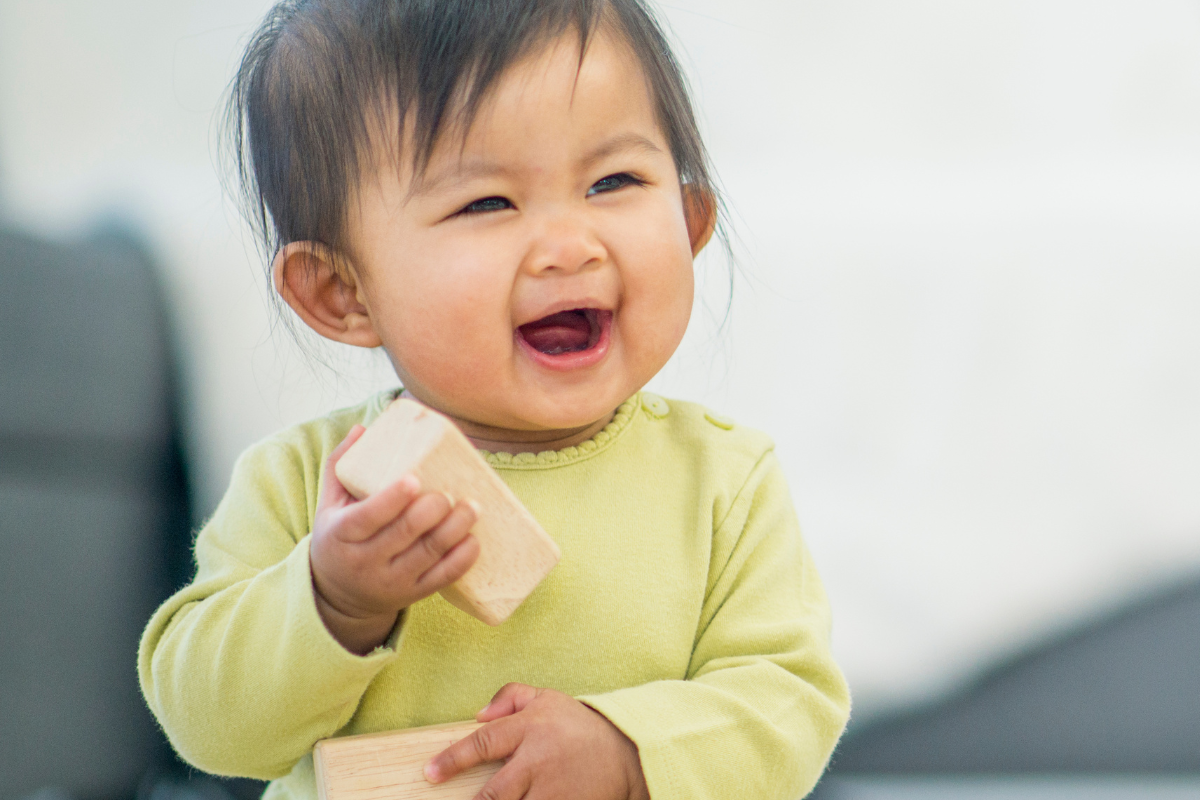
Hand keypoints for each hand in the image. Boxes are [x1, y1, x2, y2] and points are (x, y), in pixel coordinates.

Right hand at [309, 425, 480, 653]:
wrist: (339, 594)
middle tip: (450, 492)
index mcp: (342, 534)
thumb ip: (341, 465)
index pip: (368, 516)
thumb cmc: (339, 537)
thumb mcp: (329, 504)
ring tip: (473, 507)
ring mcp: (391, 580)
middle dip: (432, 511)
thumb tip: (363, 428)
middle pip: (404, 533)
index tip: (415, 479)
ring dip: (455, 529)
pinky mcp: (412, 593)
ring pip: (429, 554)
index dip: (393, 499)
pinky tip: (474, 540)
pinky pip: (442, 578)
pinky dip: (462, 559)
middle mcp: (365, 561)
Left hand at [425, 683, 649, 799]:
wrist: (627, 752)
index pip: (483, 743)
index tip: (430, 773)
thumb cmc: (579, 726)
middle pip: (495, 792)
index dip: (453, 760)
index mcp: (531, 728)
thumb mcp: (547, 699)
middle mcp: (538, 760)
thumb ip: (510, 697)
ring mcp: (553, 790)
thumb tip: (478, 715)